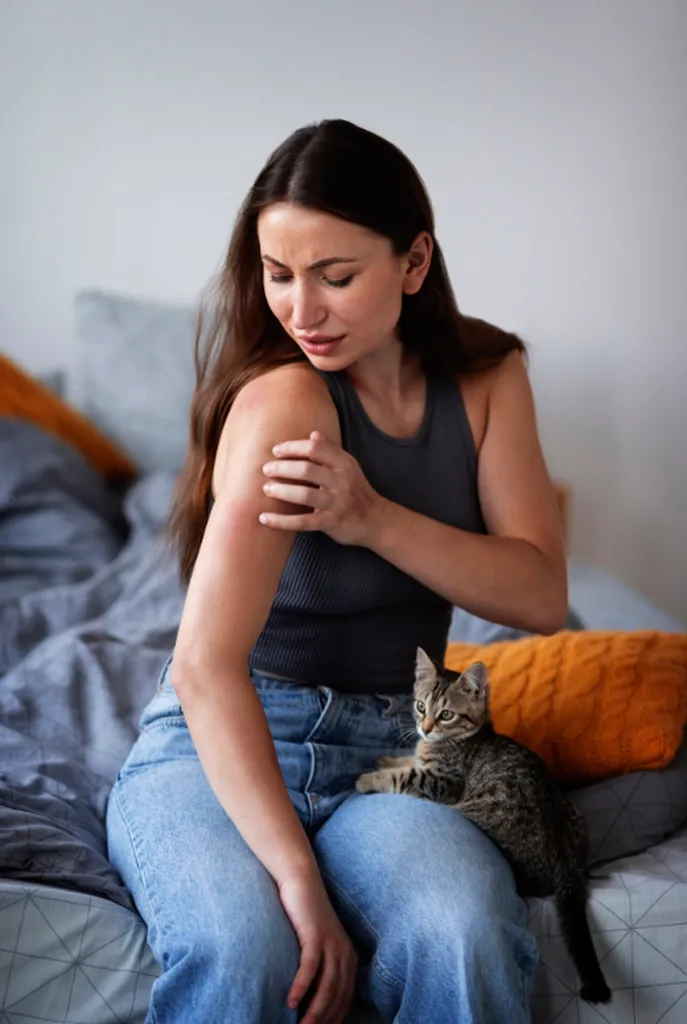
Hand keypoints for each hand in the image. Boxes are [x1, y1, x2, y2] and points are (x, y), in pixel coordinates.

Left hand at [260, 431, 381, 546]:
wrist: (376, 520)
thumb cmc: (356, 490)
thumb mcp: (348, 467)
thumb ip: (330, 450)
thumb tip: (313, 433)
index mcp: (344, 463)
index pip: (315, 448)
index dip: (292, 447)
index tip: (276, 451)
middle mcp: (342, 481)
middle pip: (307, 469)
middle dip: (282, 468)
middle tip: (266, 469)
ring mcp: (337, 503)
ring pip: (304, 495)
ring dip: (281, 491)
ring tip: (266, 489)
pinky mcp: (331, 522)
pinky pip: (302, 522)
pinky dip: (281, 521)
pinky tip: (264, 518)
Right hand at [279, 870, 356, 1023]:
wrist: (301, 881)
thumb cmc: (304, 915)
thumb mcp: (317, 943)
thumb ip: (320, 966)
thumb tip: (309, 997)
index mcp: (348, 957)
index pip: (345, 999)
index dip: (333, 1018)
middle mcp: (344, 952)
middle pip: (337, 997)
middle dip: (323, 1019)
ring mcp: (331, 943)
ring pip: (326, 987)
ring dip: (314, 1011)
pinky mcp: (315, 935)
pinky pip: (310, 968)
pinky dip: (301, 987)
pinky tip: (291, 1001)